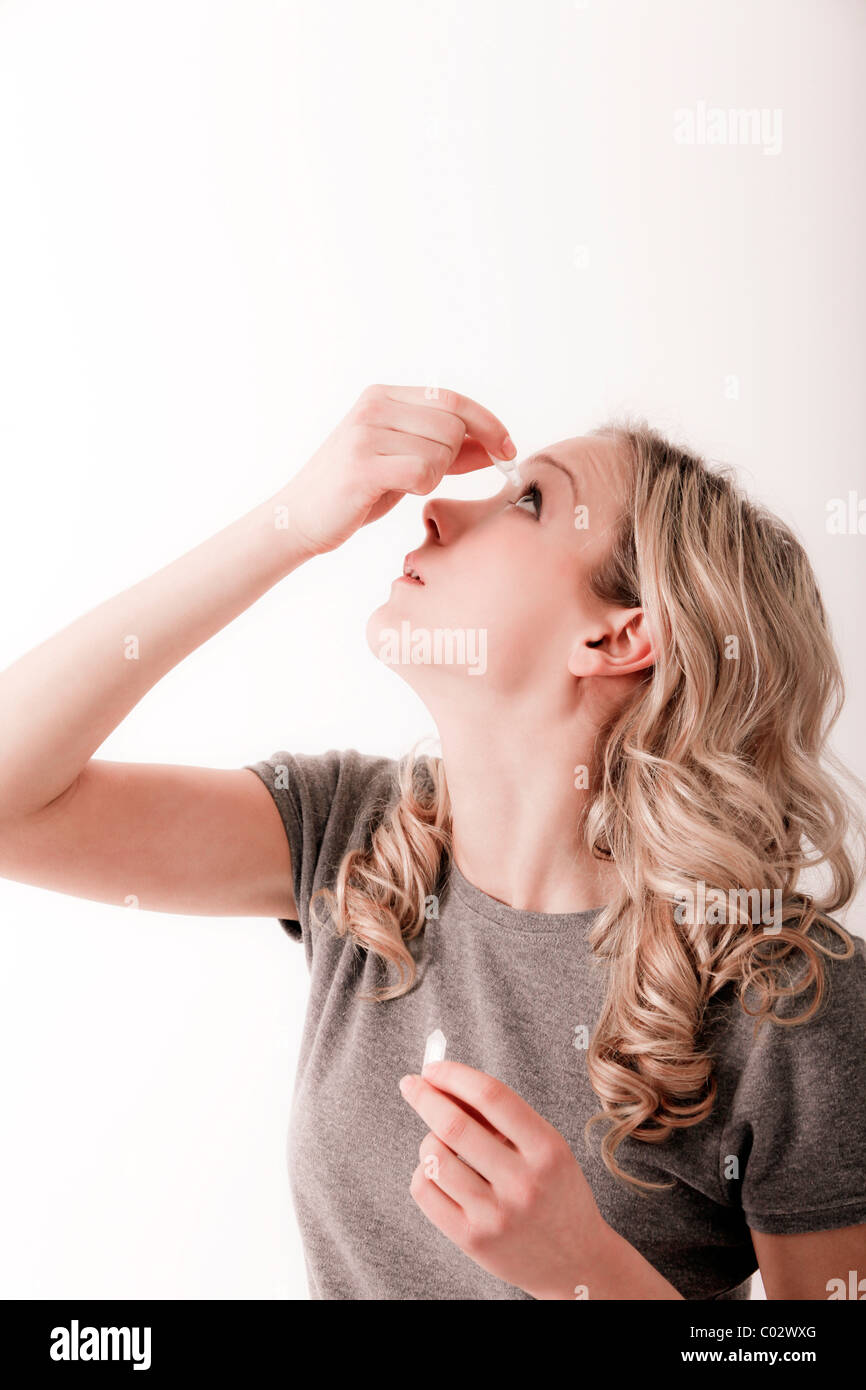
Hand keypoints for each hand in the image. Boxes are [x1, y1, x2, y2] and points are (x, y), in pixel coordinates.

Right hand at [283, 384, 515, 556]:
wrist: (299, 519)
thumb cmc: (356, 493)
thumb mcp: (404, 462)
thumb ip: (447, 449)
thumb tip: (495, 446)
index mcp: (382, 397)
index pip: (453, 400)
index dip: (488, 424)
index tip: (507, 449)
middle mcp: (374, 406)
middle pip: (453, 425)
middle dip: (455, 457)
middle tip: (425, 477)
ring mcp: (366, 432)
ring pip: (442, 449)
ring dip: (434, 476)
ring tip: (402, 484)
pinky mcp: (363, 464)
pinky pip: (425, 471)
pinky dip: (424, 486)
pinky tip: (399, 490)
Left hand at [399, 1059, 608, 1299]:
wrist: (577, 1262)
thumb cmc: (556, 1193)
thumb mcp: (548, 1148)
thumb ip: (505, 1119)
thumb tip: (448, 1085)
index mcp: (547, 1150)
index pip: (492, 1096)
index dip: (455, 1075)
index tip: (433, 1067)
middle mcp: (522, 1183)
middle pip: (455, 1125)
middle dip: (424, 1096)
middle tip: (411, 1084)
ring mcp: (495, 1215)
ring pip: (434, 1158)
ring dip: (428, 1140)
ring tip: (440, 1143)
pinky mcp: (472, 1240)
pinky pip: (426, 1191)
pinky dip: (424, 1171)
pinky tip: (438, 1171)